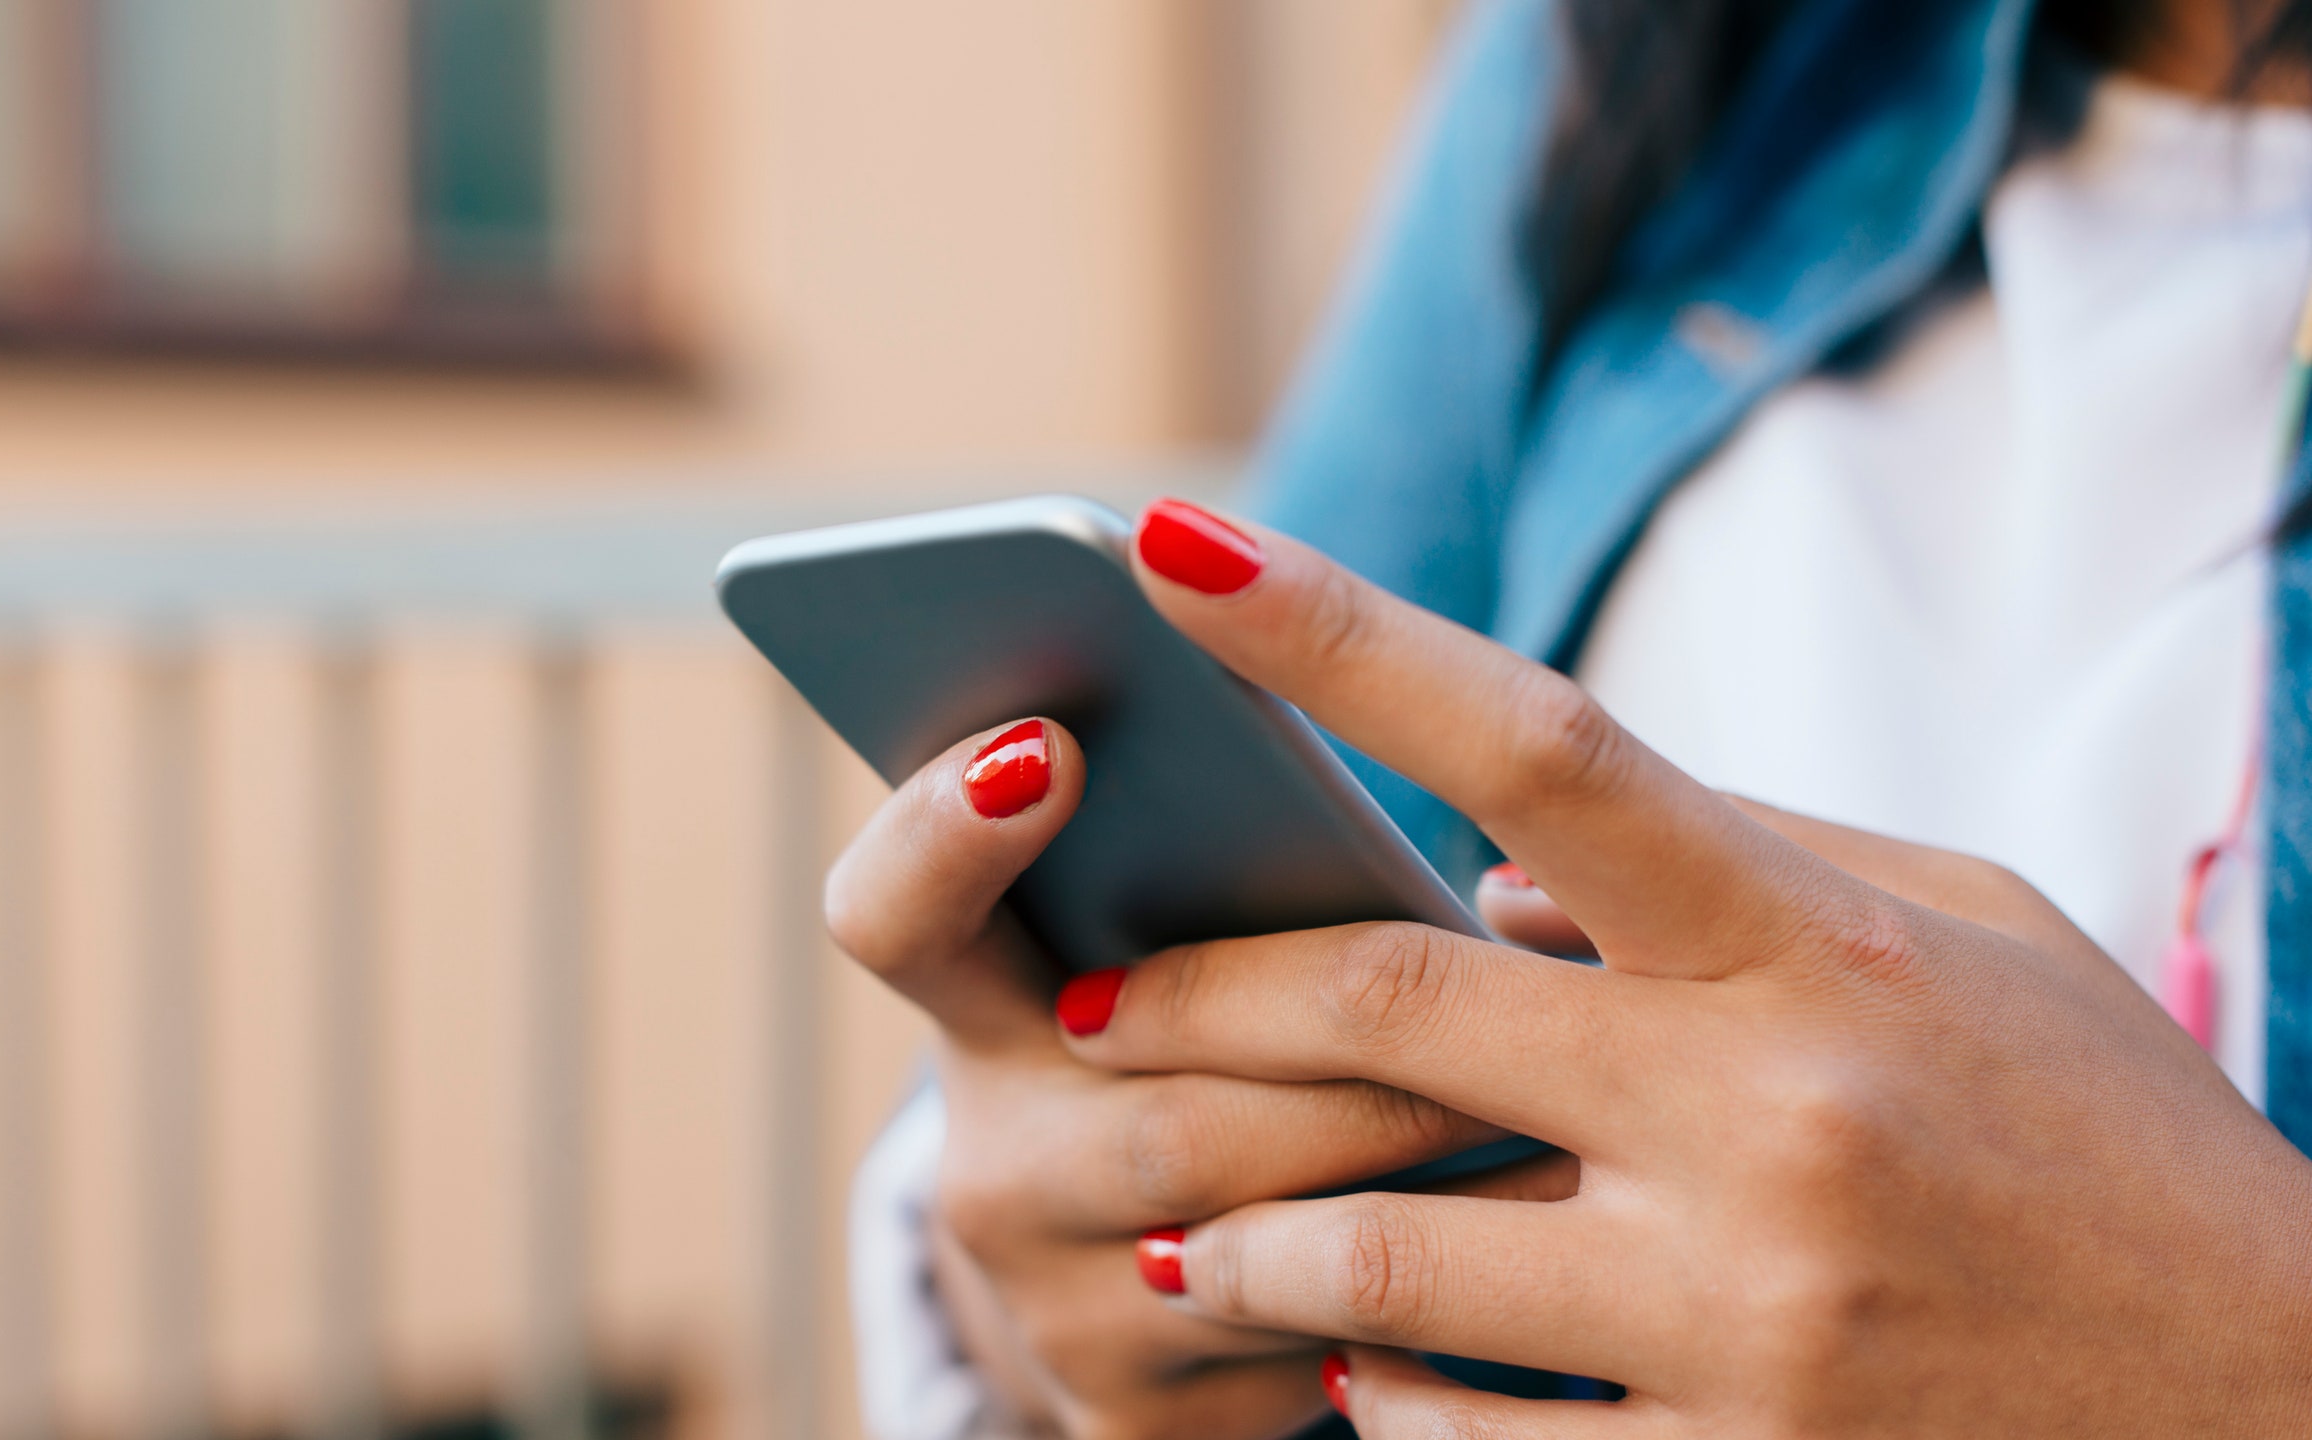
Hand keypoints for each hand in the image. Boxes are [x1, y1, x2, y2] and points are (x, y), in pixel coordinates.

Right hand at [827, 715, 1544, 1438]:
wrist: (1165, 1290)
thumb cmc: (1230, 1049)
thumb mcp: (1189, 958)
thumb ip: (1222, 868)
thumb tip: (1353, 733)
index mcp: (981, 1008)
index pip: (893, 914)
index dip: (943, 833)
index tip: (1054, 745)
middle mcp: (993, 1168)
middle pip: (1157, 1109)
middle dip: (1341, 1059)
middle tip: (1481, 981)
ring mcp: (1060, 1309)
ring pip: (1252, 1242)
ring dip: (1417, 1164)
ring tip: (1558, 1093)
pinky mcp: (1141, 1416)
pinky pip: (1311, 1351)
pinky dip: (1442, 1286)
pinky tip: (1548, 1238)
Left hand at [1071, 500, 2311, 1435]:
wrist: (2285, 1410)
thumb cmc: (2110, 1140)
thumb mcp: (1976, 940)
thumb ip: (1739, 866)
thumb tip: (1489, 872)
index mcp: (1814, 947)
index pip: (1537, 743)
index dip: (1336, 634)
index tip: (1171, 547)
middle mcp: (1766, 1117)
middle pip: (1385, 1006)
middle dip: (1192, 995)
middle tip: (1088, 998)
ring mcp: (1748, 1316)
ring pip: (1376, 1254)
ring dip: (1234, 1230)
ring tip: (1172, 1217)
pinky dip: (1369, 1399)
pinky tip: (1342, 1368)